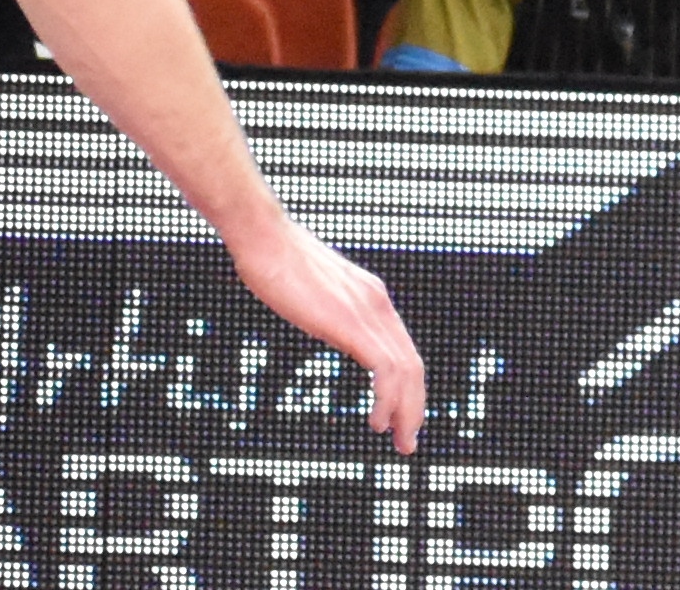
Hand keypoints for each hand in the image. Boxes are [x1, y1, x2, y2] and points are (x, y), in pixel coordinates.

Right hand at [228, 205, 426, 453]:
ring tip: (399, 439)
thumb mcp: (314, 294)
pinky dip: (389, 399)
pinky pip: (386, 368)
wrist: (264, 238)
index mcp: (372, 298)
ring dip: (407, 410)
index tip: (401, 416)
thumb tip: (327, 322)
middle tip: (407, 441)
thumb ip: (330, 310)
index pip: (403, 349)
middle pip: (414, 363)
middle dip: (415, 406)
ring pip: (407, 370)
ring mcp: (369, 311)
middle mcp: (379, 304)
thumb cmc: (278, 262)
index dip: (408, 386)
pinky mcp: (352, 322)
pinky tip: (377, 421)